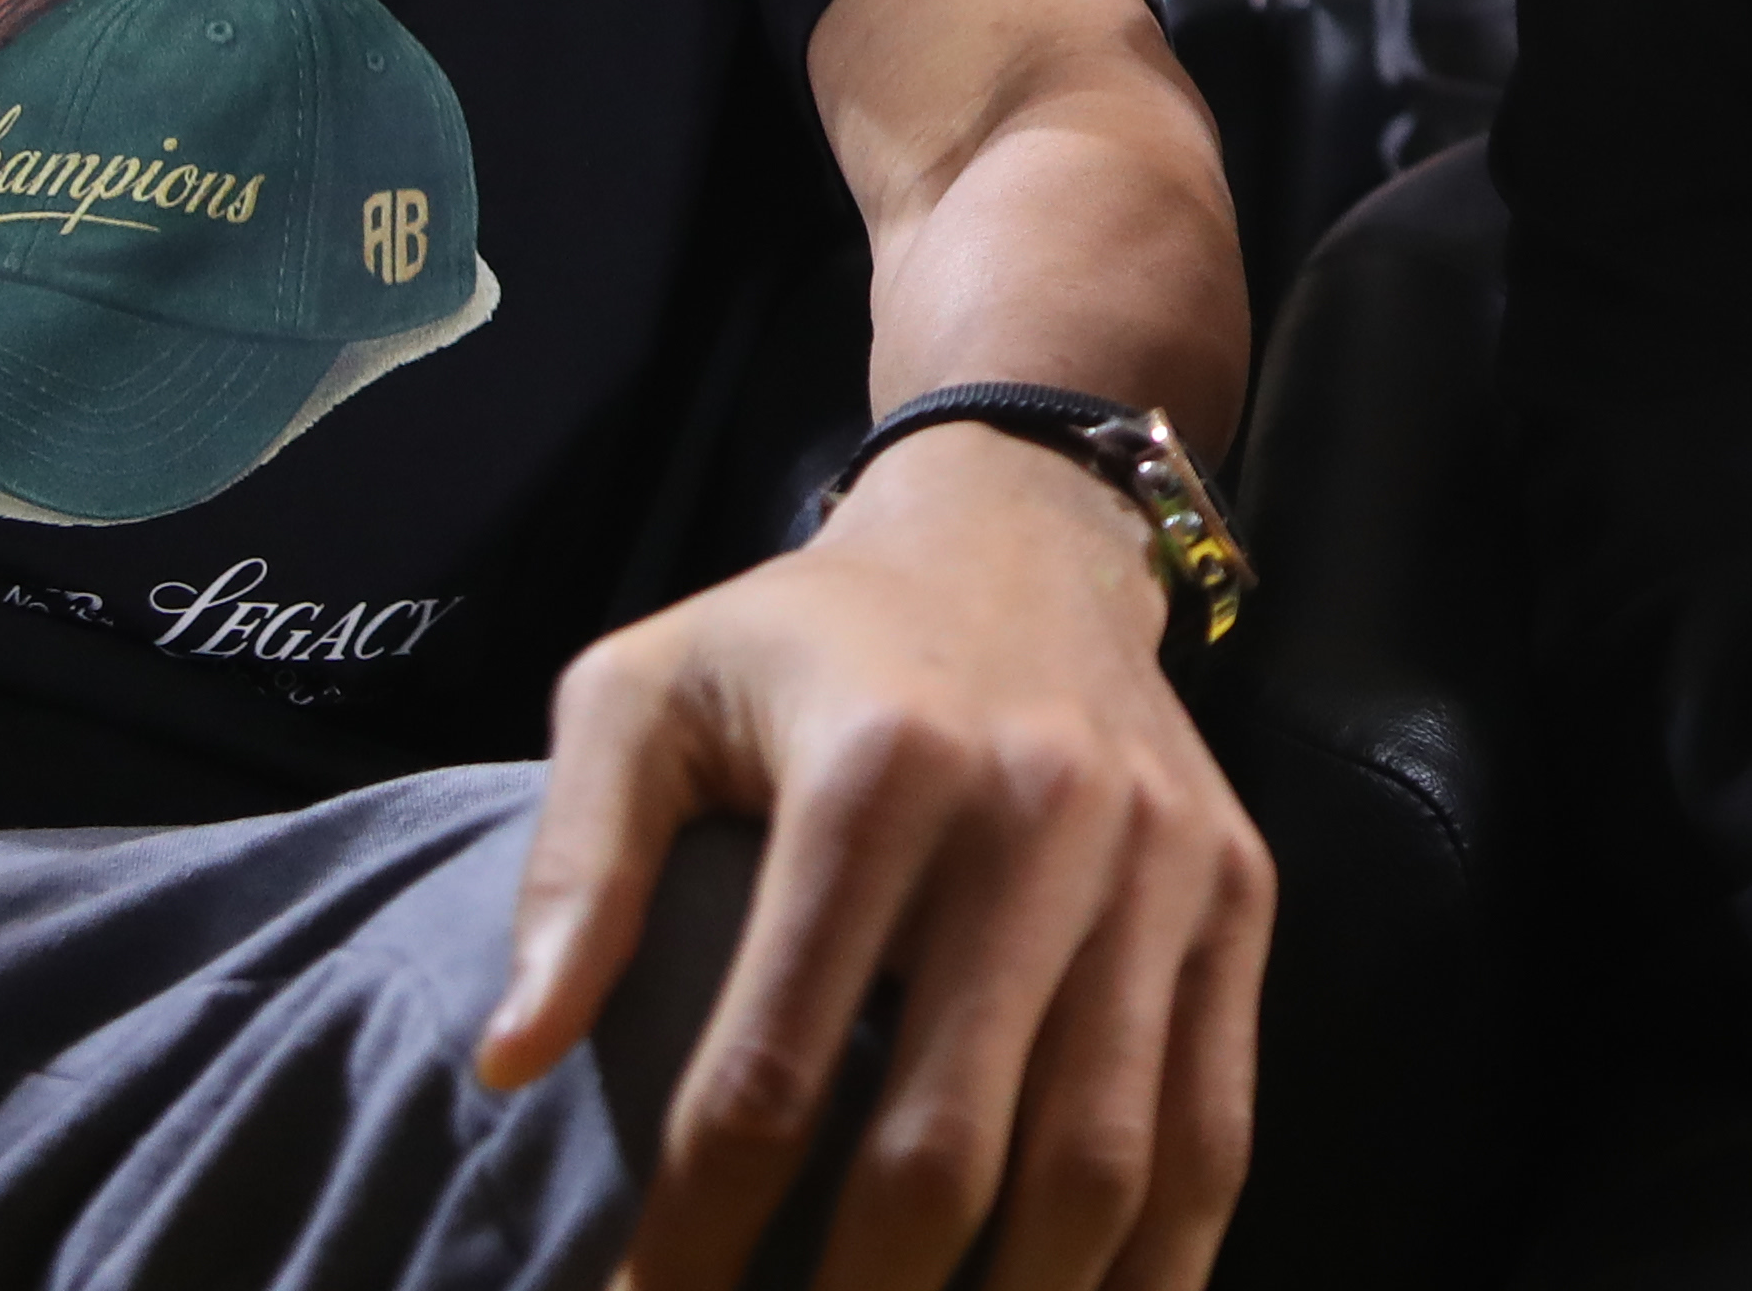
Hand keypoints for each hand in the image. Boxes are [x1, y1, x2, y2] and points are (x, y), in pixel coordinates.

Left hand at [482, 429, 1271, 1290]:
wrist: (1023, 532)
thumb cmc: (804, 640)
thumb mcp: (645, 693)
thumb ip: (574, 870)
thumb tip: (513, 1063)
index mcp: (879, 772)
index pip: (770, 1075)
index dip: (695, 1242)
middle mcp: (1038, 819)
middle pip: (946, 1149)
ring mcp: (1160, 869)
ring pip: (1103, 1161)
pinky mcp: (1238, 898)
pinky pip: (1215, 1122)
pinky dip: (1160, 1261)